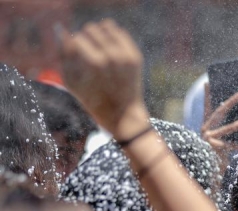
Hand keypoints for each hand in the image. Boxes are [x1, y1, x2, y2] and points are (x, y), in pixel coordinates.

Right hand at [58, 20, 148, 138]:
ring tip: (97, 49)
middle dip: (85, 39)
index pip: (76, 38)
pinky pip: (120, 33)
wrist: (123, 115)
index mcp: (94, 63)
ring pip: (106, 26)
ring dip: (99, 35)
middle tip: (87, 54)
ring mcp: (126, 56)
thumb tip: (60, 29)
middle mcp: (112, 57)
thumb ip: (63, 54)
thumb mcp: (71, 81)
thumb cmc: (92, 101)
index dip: (72, 47)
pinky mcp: (135, 57)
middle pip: (90, 29)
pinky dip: (112, 37)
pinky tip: (108, 48)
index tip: (76, 58)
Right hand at [201, 85, 237, 159]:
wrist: (207, 172)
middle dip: (229, 103)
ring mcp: (210, 140)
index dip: (207, 96)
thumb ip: (224, 130)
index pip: (207, 109)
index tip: (208, 83)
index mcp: (205, 128)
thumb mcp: (218, 141)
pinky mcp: (215, 149)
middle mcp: (206, 131)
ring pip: (228, 129)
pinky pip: (231, 146)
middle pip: (219, 113)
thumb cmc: (215, 155)